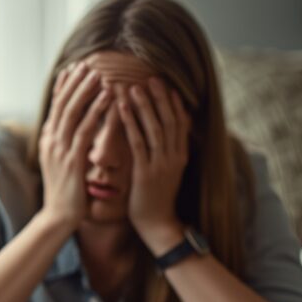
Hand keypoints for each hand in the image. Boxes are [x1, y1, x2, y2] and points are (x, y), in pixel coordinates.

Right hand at [37, 61, 113, 232]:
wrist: (58, 216)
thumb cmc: (65, 191)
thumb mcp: (61, 162)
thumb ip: (65, 143)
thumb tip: (72, 128)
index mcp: (48, 140)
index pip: (55, 106)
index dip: (64, 86)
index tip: (73, 68)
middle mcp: (51, 141)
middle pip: (63, 104)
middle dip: (76, 83)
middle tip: (87, 64)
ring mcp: (60, 150)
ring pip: (73, 113)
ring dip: (86, 91)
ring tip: (99, 74)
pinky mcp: (72, 160)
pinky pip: (86, 130)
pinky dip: (96, 111)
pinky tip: (107, 98)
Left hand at [117, 78, 190, 252]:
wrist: (157, 225)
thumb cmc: (156, 198)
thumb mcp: (166, 171)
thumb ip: (164, 152)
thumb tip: (161, 133)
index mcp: (179, 154)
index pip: (179, 121)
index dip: (172, 101)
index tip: (163, 83)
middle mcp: (174, 156)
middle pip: (170, 119)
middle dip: (160, 97)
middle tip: (151, 76)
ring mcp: (162, 164)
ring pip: (155, 127)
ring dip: (145, 105)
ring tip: (134, 86)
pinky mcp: (146, 173)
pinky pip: (139, 143)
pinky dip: (131, 123)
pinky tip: (122, 108)